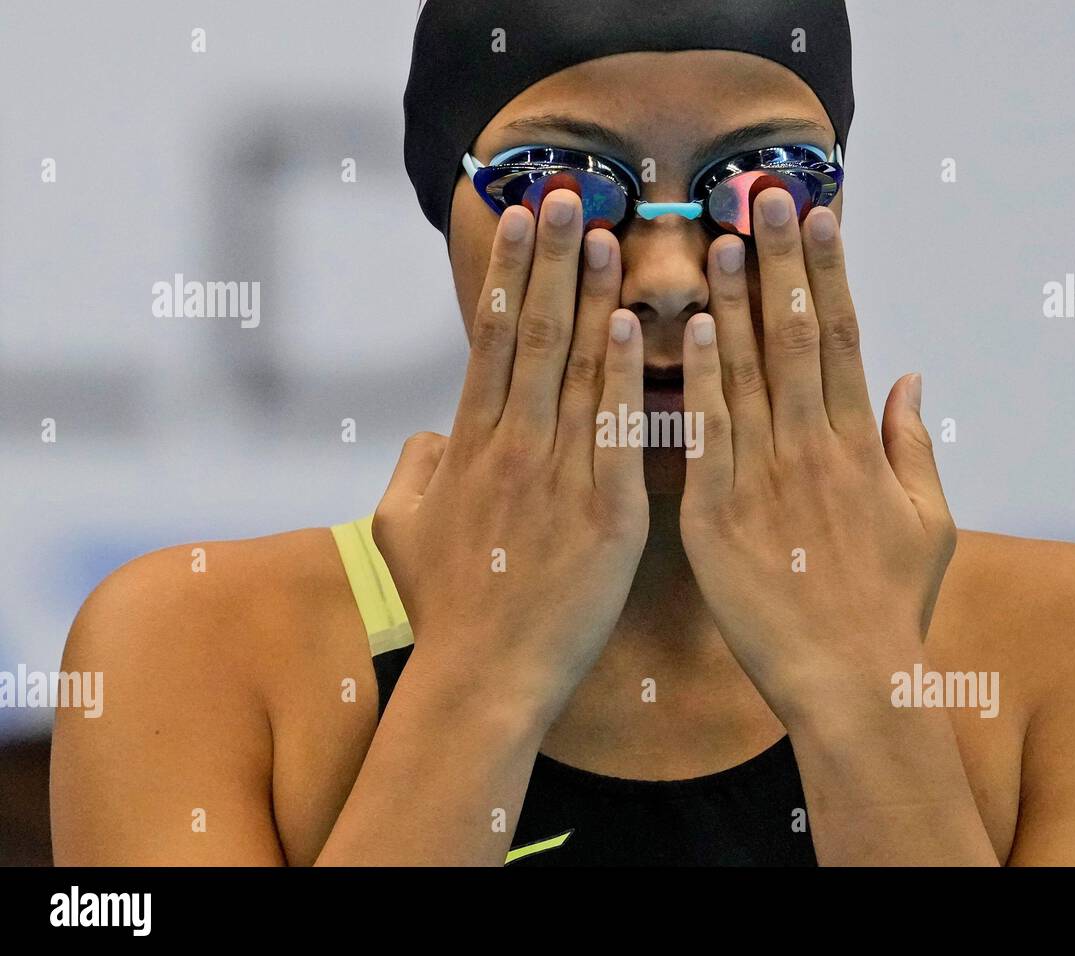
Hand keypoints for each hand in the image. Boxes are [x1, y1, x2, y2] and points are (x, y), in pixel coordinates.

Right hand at [371, 191, 647, 726]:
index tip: (522, 219)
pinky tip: (637, 326)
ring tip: (608, 233)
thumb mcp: (403, 530)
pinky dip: (626, 378)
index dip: (510, 275)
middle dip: (551, 259)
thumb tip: (425, 437)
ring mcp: (558, 479)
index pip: (493, 341)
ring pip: (576, 371)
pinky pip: (617, 435)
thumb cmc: (444, 606)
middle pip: (532, 336)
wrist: (481, 678)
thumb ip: (414, 471)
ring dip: (592, 297)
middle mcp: (511, 448)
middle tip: (569, 192)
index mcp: (469, 448)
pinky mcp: (605, 516)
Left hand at [678, 189, 956, 730]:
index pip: (841, 337)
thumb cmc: (891, 608)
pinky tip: (685, 328)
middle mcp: (814, 447)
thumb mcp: (929, 524)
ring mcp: (764, 477)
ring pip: (747, 372)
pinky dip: (695, 378)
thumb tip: (913, 379)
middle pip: (794, 336)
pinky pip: (705, 433)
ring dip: (733, 300)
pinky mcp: (717, 514)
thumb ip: (914, 445)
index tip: (817, 216)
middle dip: (780, 260)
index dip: (826, 272)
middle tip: (763, 193)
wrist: (852, 682)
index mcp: (859, 445)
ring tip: (722, 238)